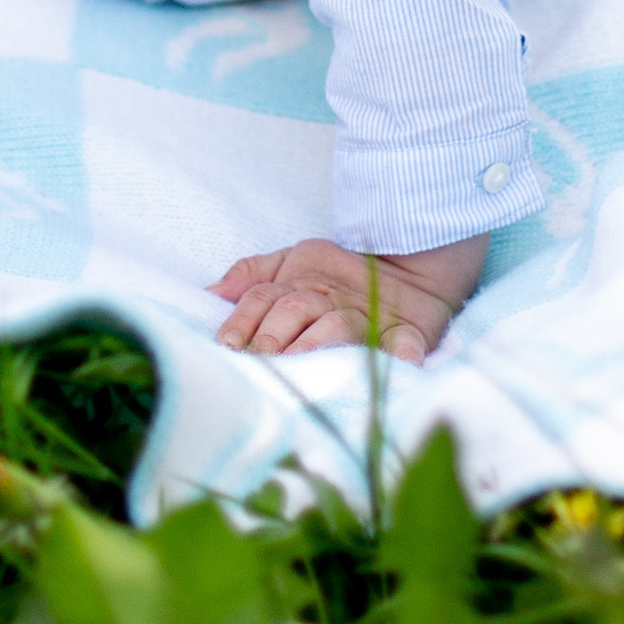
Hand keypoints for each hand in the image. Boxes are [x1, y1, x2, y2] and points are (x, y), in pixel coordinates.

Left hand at [212, 232, 487, 361]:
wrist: (412, 265)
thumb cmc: (341, 274)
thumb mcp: (294, 262)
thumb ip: (254, 274)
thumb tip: (211, 291)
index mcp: (301, 284)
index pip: (264, 298)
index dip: (243, 319)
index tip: (225, 345)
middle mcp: (331, 300)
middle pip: (294, 310)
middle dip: (272, 334)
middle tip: (256, 359)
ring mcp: (369, 315)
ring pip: (338, 326)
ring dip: (319, 341)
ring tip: (301, 359)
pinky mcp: (408, 331)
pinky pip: (407, 342)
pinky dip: (404, 352)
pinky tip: (402, 361)